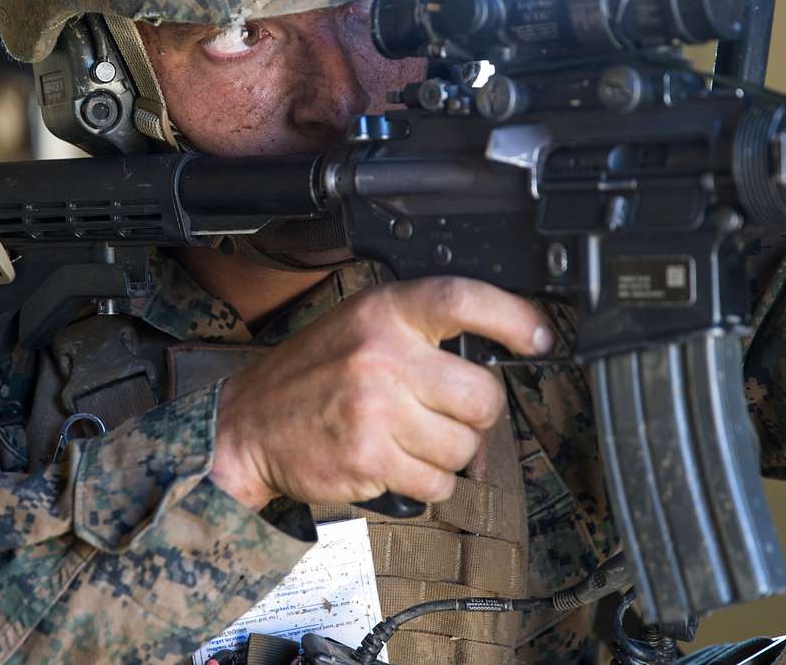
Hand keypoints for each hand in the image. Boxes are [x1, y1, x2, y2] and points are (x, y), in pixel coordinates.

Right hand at [210, 277, 552, 509]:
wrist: (247, 425)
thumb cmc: (311, 376)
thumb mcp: (359, 326)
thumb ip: (419, 330)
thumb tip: (501, 350)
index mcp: (383, 312)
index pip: (461, 300)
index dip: (513, 317)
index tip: (539, 338)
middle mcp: (381, 355)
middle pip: (482, 394)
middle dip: (475, 415)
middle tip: (445, 413)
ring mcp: (376, 408)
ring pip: (464, 447)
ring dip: (446, 454)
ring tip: (407, 438)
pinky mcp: (370, 457)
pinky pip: (437, 484)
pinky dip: (425, 484)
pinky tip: (393, 463)